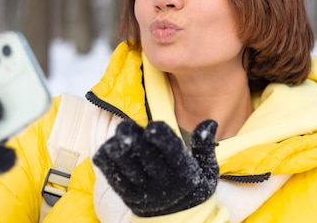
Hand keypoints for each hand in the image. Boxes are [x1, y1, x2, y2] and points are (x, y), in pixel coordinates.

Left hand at [92, 119, 218, 216]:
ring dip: (117, 147)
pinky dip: (106, 160)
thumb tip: (209, 122)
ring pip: (126, 165)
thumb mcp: (207, 171)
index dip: (161, 138)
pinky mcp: (127, 194)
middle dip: (132, 139)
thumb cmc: (193, 188)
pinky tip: (107, 147)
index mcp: (183, 173)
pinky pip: (112, 176)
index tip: (153, 126)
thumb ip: (205, 145)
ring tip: (117, 135)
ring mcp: (143, 189)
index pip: (172, 152)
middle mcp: (162, 182)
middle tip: (125, 125)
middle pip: (144, 157)